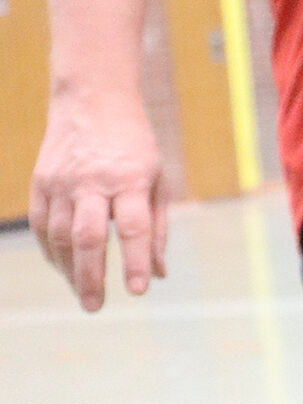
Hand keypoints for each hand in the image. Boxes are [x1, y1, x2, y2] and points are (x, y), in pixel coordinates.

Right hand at [30, 87, 167, 309]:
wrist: (92, 96)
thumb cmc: (133, 145)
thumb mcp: (158, 180)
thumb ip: (158, 228)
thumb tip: (159, 274)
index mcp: (130, 179)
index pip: (132, 226)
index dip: (135, 260)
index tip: (138, 290)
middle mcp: (93, 180)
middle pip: (88, 235)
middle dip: (91, 275)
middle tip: (96, 306)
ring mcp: (62, 180)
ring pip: (59, 234)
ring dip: (70, 270)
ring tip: (83, 295)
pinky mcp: (42, 180)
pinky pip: (41, 224)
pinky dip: (51, 251)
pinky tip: (64, 269)